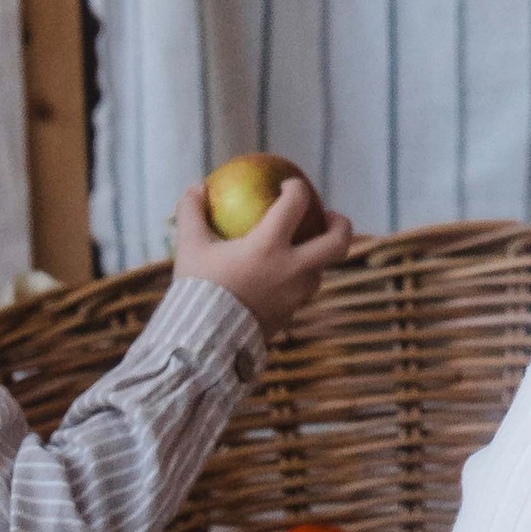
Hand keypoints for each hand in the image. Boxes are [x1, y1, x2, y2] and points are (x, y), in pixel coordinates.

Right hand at [173, 177, 353, 342]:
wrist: (201, 344)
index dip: (296, 189)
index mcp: (269, 246)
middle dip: (341, 225)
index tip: (289, 187)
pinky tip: (281, 278)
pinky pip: (303, 293)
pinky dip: (299, 280)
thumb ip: (192, 214)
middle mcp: (291, 269)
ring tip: (301, 249)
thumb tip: (196, 187)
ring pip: (320, 271)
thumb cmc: (196, 290)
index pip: (296, 203)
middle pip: (337, 243)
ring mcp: (295, 296)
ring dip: (316, 256)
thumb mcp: (190, 249)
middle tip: (329, 217)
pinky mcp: (290, 316)